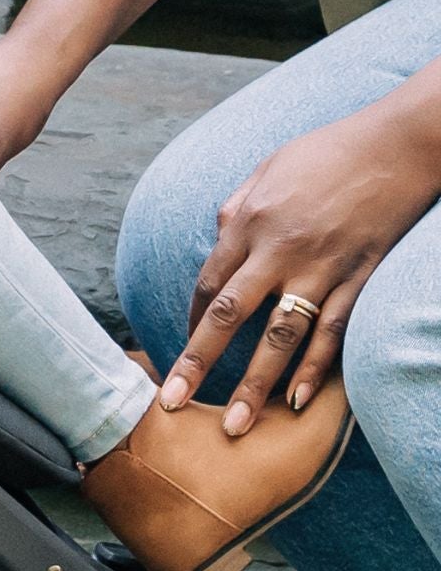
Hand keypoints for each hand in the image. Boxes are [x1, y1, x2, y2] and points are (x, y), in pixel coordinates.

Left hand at [164, 100, 440, 431]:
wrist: (398, 144)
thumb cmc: (328, 152)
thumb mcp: (267, 170)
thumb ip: (238, 209)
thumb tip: (219, 238)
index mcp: (248, 221)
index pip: (208, 285)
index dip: (191, 324)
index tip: (180, 354)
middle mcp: (278, 250)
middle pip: (228, 316)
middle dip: (197, 363)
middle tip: (172, 402)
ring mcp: (321, 268)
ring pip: (279, 337)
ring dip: (255, 384)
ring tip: (235, 425)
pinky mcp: (360, 278)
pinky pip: (333, 332)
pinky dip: (314, 369)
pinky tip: (297, 403)